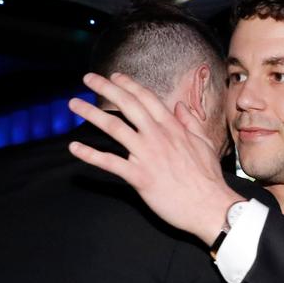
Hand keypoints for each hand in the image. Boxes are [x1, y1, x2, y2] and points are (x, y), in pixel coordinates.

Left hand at [68, 73, 241, 244]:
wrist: (209, 206)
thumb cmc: (208, 178)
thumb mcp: (204, 143)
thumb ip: (190, 122)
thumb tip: (180, 106)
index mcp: (173, 128)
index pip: (147, 98)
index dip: (129, 85)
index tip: (115, 76)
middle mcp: (158, 136)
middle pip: (127, 105)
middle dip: (105, 88)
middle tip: (88, 78)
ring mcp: (147, 155)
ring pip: (114, 128)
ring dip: (91, 113)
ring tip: (74, 104)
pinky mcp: (139, 177)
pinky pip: (110, 163)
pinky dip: (90, 155)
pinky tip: (75, 148)